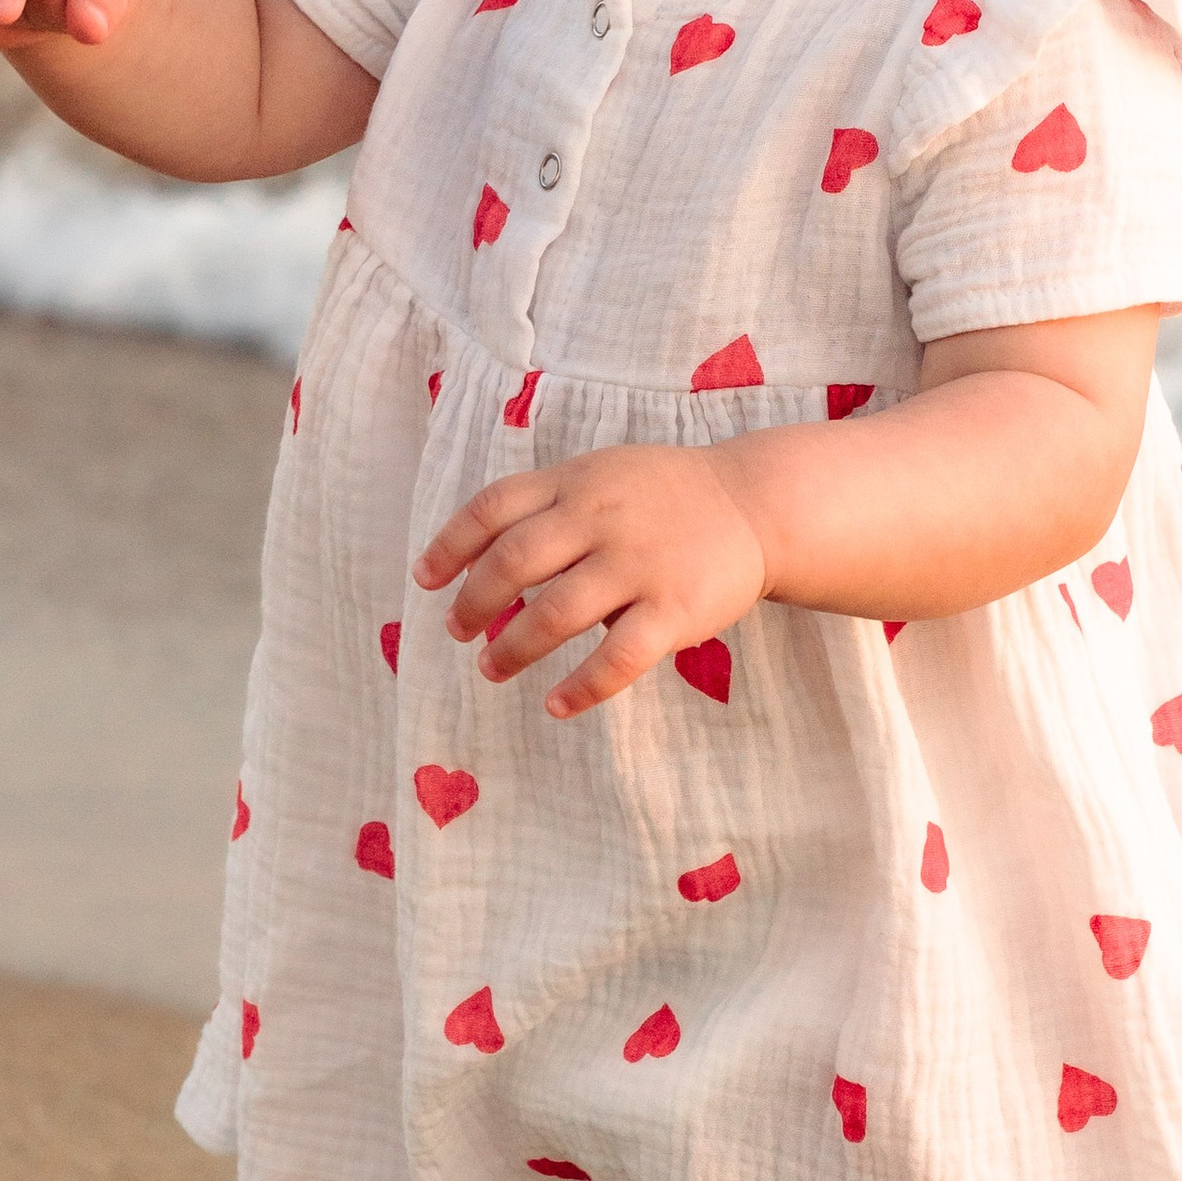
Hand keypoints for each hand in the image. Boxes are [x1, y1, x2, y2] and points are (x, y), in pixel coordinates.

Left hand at [416, 442, 770, 717]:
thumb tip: (476, 562)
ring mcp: (638, 563)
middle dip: (474, 603)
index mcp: (575, 481)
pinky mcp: (674, 608)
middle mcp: (600, 517)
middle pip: (513, 562)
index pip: (493, 507)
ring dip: (512, 649)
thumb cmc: (664, 497)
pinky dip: (581, 687)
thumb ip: (548, 507)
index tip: (425, 580)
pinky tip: (557, 704)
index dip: (450, 545)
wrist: (756, 505)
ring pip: (555, 614)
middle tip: (458, 631)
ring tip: (492, 669)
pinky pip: (618, 658)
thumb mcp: (602, 476)